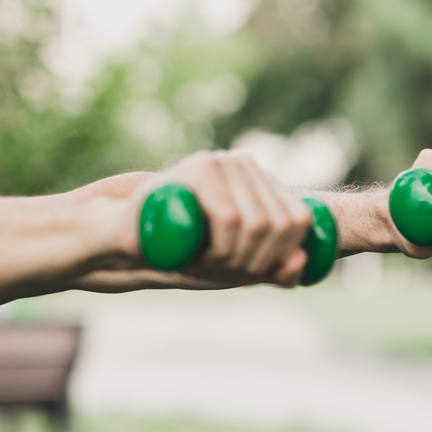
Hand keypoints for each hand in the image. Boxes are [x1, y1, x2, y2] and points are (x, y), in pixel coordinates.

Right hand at [132, 150, 313, 287]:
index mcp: (260, 180)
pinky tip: (203, 254)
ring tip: (206, 260)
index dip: (281, 254)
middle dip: (254, 260)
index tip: (247, 270)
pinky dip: (221, 246)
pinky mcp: (199, 167)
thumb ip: (273, 269)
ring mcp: (222, 161)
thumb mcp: (235, 267)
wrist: (130, 236)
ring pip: (256, 223)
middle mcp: (245, 164)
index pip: (299, 219)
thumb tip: (301, 261)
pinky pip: (229, 216)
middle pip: (279, 224)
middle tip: (220, 268)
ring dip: (234, 256)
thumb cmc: (183, 250)